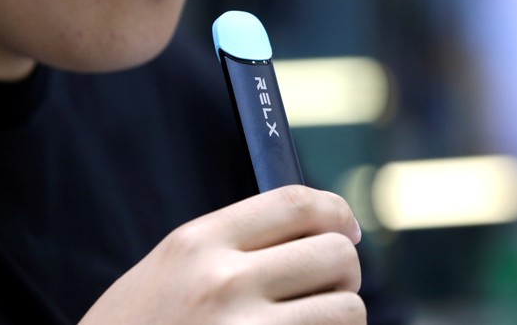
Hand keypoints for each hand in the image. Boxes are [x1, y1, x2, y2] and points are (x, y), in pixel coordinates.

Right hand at [79, 185, 365, 324]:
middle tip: (327, 287)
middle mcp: (224, 282)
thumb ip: (230, 245)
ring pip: (347, 310)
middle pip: (335, 254)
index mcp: (199, 243)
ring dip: (339, 317)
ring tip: (309, 323)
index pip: (295, 204)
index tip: (346, 227)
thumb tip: (310, 230)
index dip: (336, 211)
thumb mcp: (169, 269)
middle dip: (342, 271)